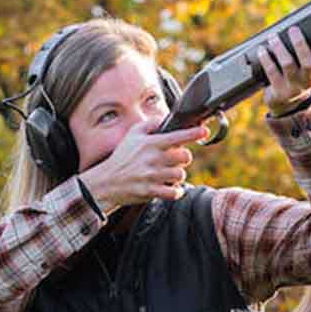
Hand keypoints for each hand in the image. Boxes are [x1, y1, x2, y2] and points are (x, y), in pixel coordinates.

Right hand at [78, 119, 209, 211]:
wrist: (107, 182)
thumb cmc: (122, 158)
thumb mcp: (132, 135)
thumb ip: (149, 125)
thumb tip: (164, 119)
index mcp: (150, 143)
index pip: (177, 136)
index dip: (193, 133)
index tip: (204, 131)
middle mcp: (153, 159)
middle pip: (184, 157)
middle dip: (183, 158)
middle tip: (176, 159)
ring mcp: (153, 176)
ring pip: (180, 174)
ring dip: (178, 175)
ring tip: (169, 174)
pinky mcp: (151, 191)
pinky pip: (174, 192)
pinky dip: (176, 191)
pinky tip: (170, 188)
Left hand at [260, 27, 310, 115]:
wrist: (283, 103)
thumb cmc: (299, 77)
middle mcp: (307, 80)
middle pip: (308, 62)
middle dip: (300, 44)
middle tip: (293, 29)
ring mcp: (293, 87)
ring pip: (288, 64)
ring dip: (280, 49)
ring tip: (273, 37)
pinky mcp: (278, 92)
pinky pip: (271, 72)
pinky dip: (266, 59)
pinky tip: (262, 50)